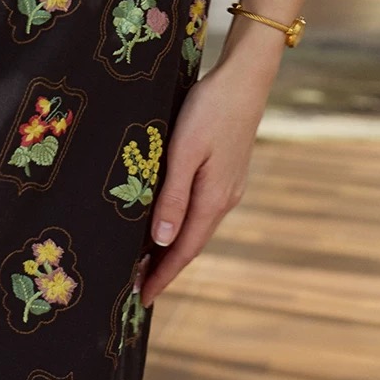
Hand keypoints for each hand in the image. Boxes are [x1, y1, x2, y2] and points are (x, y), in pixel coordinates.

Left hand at [140, 40, 277, 305]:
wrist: (244, 78)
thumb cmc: (209, 109)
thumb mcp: (184, 151)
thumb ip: (173, 196)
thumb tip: (161, 242)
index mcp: (213, 199)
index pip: (183, 251)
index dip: (162, 276)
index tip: (139, 300)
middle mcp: (225, 199)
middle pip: (191, 244)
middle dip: (164, 268)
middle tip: (134, 288)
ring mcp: (229, 186)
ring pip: (196, 228)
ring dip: (172, 247)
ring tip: (145, 261)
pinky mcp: (227, 173)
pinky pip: (201, 210)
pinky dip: (182, 225)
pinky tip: (168, 222)